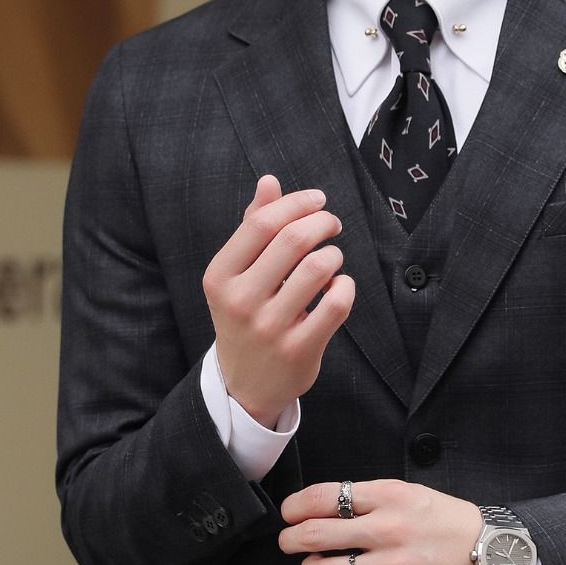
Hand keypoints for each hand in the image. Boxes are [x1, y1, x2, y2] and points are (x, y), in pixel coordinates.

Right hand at [204, 175, 355, 425]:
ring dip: (334, 254)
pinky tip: (339, 287)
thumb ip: (252, 227)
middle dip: (322, 222)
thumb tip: (269, 181)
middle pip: (292, 240)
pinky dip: (345, 287)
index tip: (317, 201)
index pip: (260, 223)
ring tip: (332, 258)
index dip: (296, 203)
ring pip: (318, 268)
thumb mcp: (237, 274)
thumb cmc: (245, 315)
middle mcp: (240, 301)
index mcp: (220, 276)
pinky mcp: (299, 349)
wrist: (245, 383)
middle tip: (332, 224)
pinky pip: (336, 304)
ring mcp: (269, 328)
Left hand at [278, 479, 484, 564]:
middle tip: (290, 544)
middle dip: (291, 540)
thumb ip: (369, 498)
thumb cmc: (448, 524)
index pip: (322, 497)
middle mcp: (388, 529)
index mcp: (389, 496)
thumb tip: (318, 509)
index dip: (294, 507)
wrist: (495, 554)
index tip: (289, 514)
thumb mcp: (410, 494)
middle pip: (313, 534)